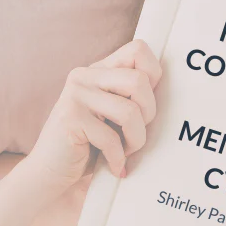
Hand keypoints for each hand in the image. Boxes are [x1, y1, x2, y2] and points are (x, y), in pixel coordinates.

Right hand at [27, 39, 161, 193]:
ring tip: (125, 152)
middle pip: (139, 81)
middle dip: (147, 115)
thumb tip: (173, 86)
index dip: (153, 78)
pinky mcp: (70, 117)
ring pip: (130, 111)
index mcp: (99, 70)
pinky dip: (118, 158)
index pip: (139, 50)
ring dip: (135, 140)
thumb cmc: (91, 147)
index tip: (144, 107)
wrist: (52, 175)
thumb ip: (133, 97)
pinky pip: (112, 138)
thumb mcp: (115, 116)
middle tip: (134, 135)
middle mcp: (84, 75)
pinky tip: (113, 166)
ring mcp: (75, 94)